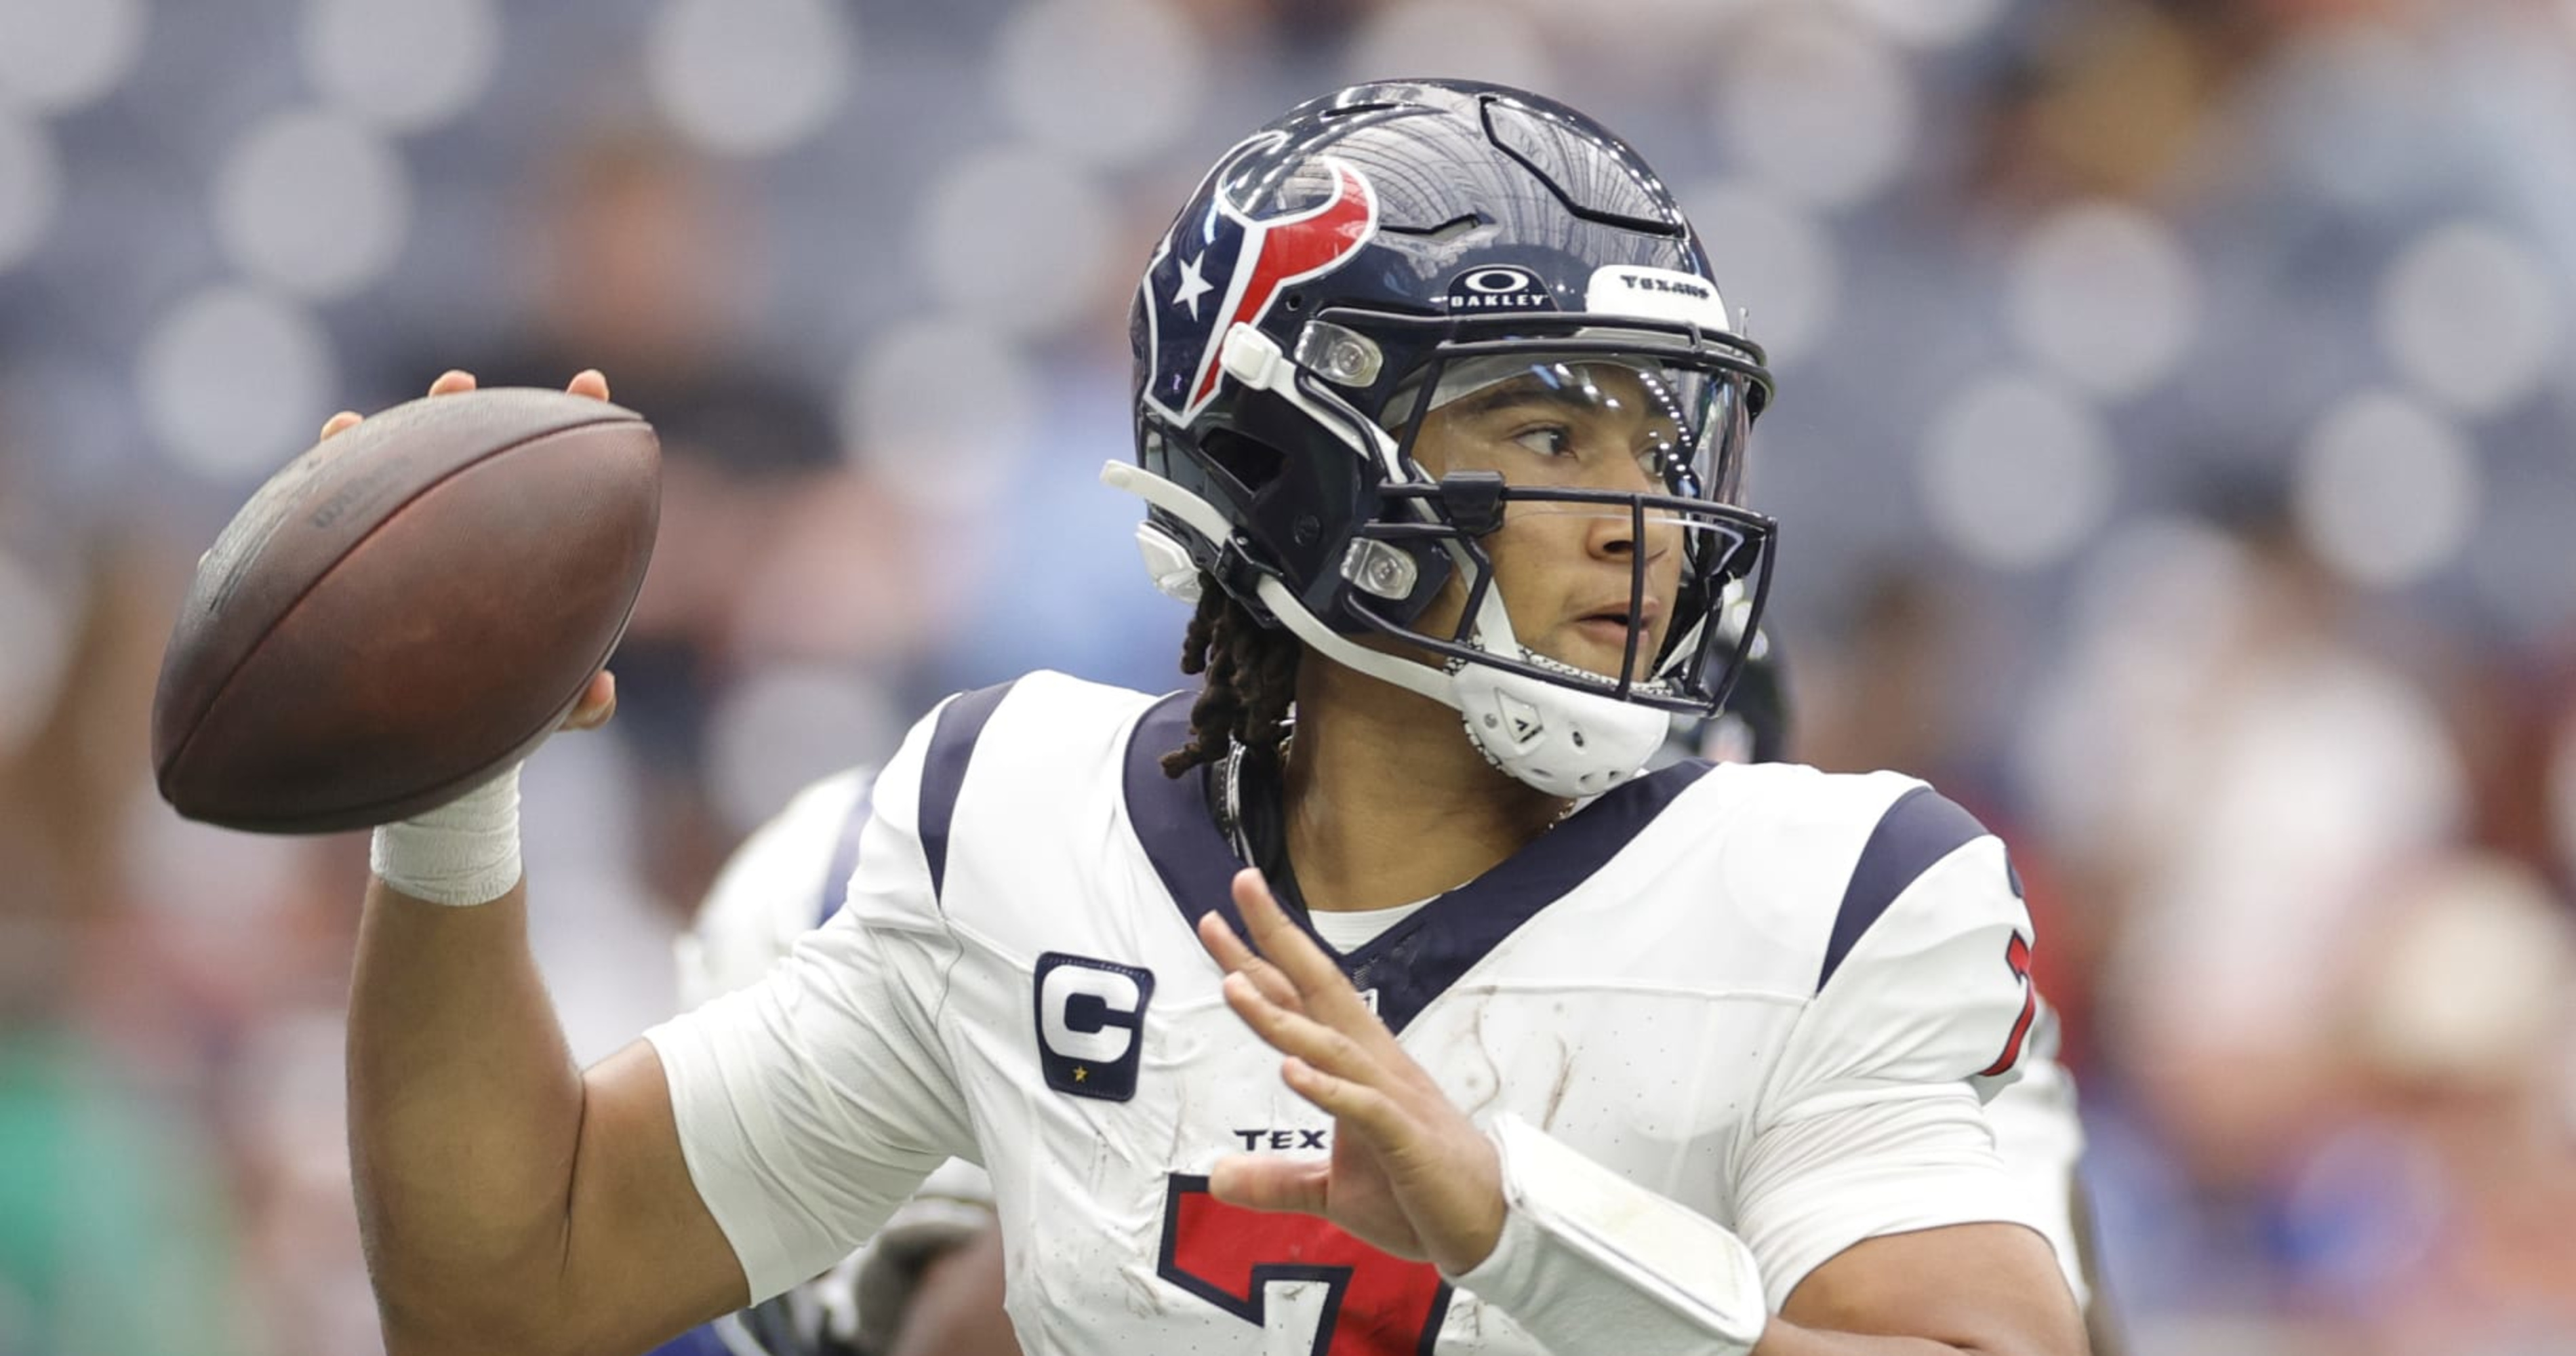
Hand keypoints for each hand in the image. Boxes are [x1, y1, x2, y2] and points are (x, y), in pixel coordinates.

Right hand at [321, 368, 619, 733]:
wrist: (430, 742)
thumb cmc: (500, 714)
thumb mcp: (544, 713)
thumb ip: (578, 707)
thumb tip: (601, 692)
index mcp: (519, 552)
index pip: (547, 476)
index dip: (573, 424)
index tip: (591, 385)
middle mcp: (464, 533)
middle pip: (464, 456)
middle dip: (462, 412)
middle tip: (458, 384)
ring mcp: (407, 542)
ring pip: (394, 474)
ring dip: (389, 436)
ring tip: (362, 416)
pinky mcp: (352, 563)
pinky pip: (332, 520)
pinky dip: (326, 483)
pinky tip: (330, 443)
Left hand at [1195, 869, 1506, 1276]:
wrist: (1488, 1227)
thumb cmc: (1417, 1195)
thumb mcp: (1333, 1191)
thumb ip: (1276, 1179)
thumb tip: (1215, 1177)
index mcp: (1360, 1065)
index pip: (1303, 1000)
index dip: (1261, 960)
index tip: (1219, 920)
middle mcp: (1375, 1066)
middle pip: (1319, 991)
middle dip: (1277, 941)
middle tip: (1239, 886)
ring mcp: (1392, 1099)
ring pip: (1332, 1045)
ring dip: (1282, 1019)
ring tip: (1233, 987)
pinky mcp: (1406, 1139)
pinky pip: (1363, 1105)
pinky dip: (1327, 1087)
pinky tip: (1291, 1070)